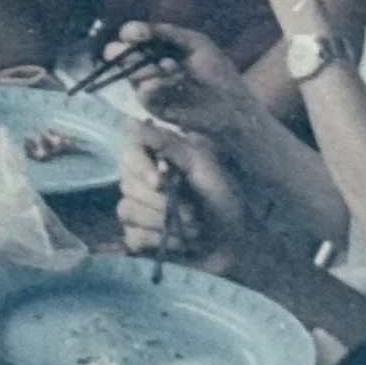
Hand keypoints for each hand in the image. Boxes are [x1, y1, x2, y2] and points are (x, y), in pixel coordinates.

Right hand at [109, 21, 257, 141]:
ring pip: (132, 74)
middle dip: (127, 52)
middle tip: (136, 52)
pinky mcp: (154, 107)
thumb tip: (129, 29)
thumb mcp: (195, 42)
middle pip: (122, 55)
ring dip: (149, 69)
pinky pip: (143, 93)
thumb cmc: (217, 71)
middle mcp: (149, 67)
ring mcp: (150, 87)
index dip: (130, 34)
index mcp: (158, 49)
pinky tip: (172, 83)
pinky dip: (155, 86)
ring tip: (173, 67)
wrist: (231, 104)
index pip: (132, 38)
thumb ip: (165, 32)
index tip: (132, 34)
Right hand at [115, 121, 266, 279]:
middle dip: (162, 202)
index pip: (129, 154)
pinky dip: (159, 241)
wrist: (238, 242)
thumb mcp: (203, 165)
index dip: (140, 168)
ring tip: (194, 229)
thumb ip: (167, 143)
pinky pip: (133, 236)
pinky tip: (181, 243)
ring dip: (163, 223)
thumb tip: (131, 121)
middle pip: (127, 185)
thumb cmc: (225, 199)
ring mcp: (137, 210)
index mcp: (155, 159)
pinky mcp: (138, 237)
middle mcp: (141, 182)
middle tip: (193, 213)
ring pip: (128, 211)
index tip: (160, 183)